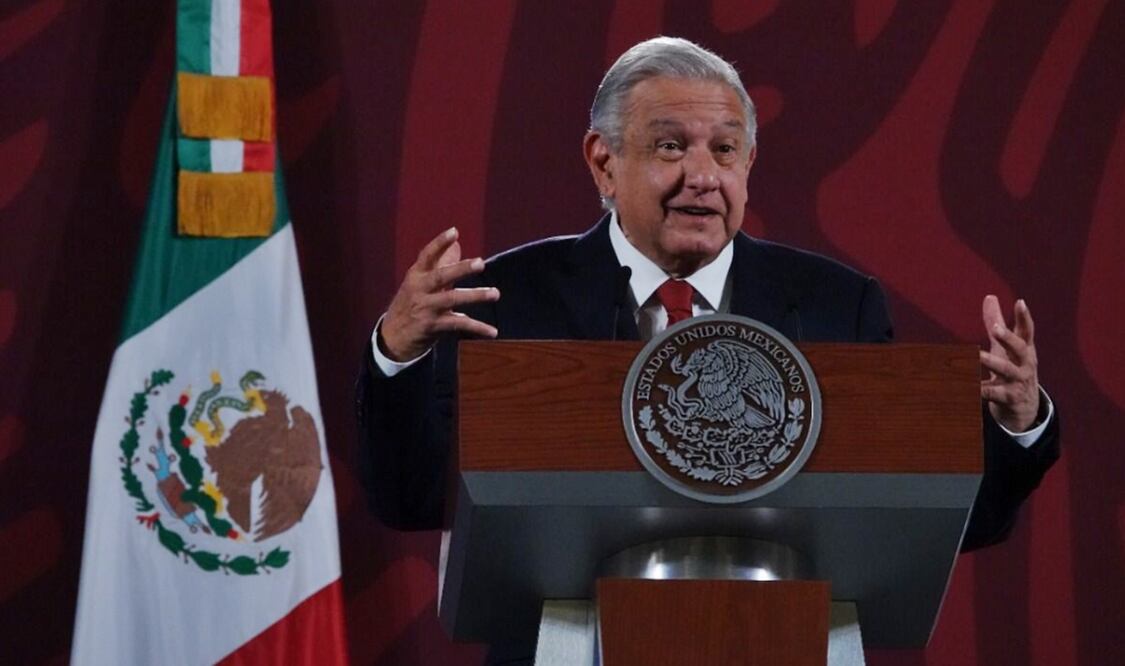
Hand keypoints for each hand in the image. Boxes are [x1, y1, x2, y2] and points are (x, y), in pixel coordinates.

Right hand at [380, 227, 499, 361]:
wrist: (392, 337)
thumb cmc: (411, 304)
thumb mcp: (420, 283)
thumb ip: (440, 265)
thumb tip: (458, 245)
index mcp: (416, 276)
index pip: (427, 256)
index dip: (439, 243)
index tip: (454, 232)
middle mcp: (419, 290)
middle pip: (440, 277)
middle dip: (460, 269)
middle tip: (480, 263)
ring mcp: (426, 308)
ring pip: (452, 299)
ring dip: (475, 296)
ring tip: (495, 293)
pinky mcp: (432, 326)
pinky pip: (458, 325)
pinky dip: (477, 328)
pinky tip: (492, 331)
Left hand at [979, 295, 1039, 431]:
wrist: (1026, 407)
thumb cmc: (1013, 368)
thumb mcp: (1006, 347)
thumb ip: (997, 322)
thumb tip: (989, 296)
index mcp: (1025, 349)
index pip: (1027, 331)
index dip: (1024, 317)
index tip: (1020, 302)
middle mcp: (1024, 364)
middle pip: (1020, 349)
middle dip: (1008, 339)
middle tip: (995, 329)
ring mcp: (1017, 381)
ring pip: (1005, 370)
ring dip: (991, 362)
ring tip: (976, 355)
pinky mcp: (1008, 397)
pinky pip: (992, 393)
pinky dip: (980, 389)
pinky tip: (968, 385)